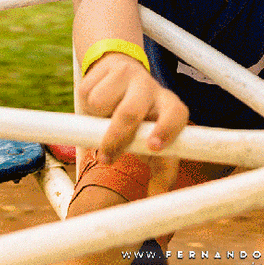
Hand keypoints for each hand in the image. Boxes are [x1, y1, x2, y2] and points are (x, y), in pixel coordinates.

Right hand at [78, 51, 188, 190]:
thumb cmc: (142, 122)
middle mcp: (152, 88)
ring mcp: (130, 74)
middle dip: (114, 138)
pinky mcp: (107, 68)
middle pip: (129, 113)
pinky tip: (98, 103)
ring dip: (96, 118)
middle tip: (105, 158)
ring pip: (102, 104)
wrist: (121, 78)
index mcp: (169, 106)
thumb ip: (160, 168)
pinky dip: (87, 105)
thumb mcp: (153, 143)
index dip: (166, 129)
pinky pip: (88, 93)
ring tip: (105, 119)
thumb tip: (159, 196)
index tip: (154, 146)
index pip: (176, 115)